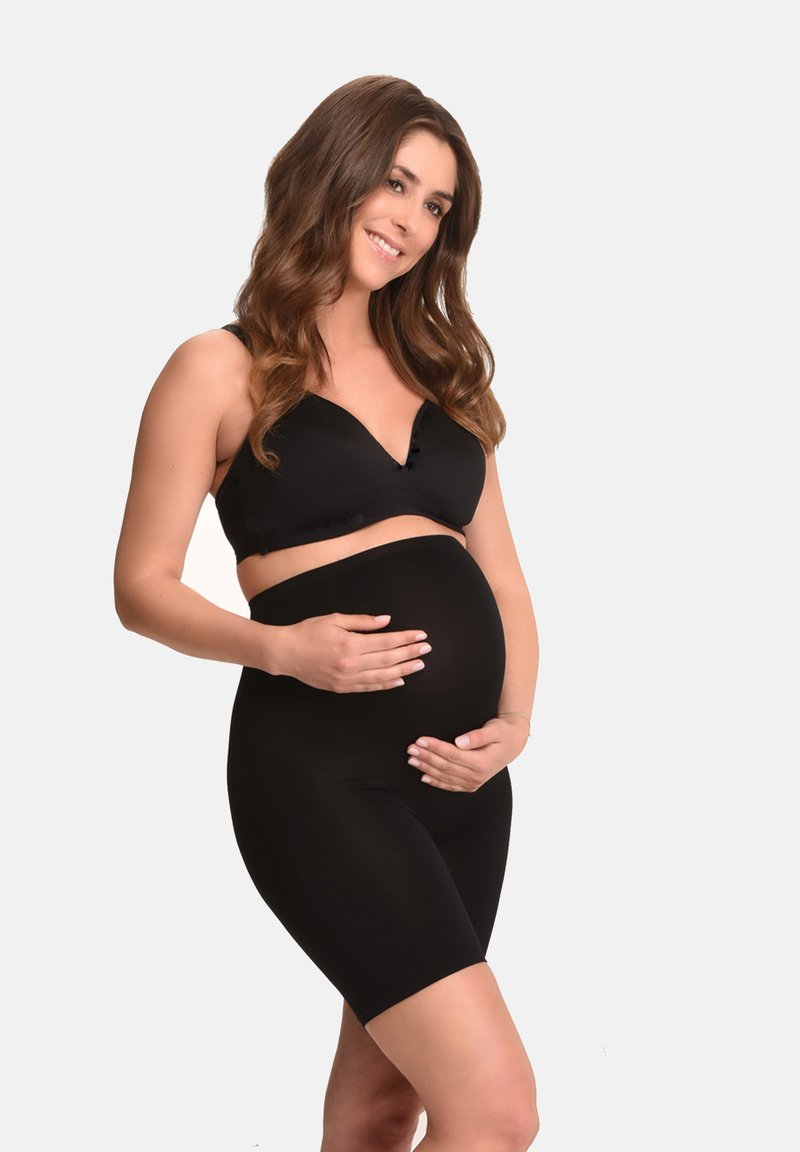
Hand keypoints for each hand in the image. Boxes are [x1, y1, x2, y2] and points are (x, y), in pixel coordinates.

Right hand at [271, 612, 431, 692]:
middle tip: (426, 649)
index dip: (405, 638)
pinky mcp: (341, 688)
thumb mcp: (335, 619)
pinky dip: (385, 684)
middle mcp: (351, 664)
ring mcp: (346, 679)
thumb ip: (362, 621)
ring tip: (419, 665)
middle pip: (388, 659)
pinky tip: (398, 681)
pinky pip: (368, 687)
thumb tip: (386, 621)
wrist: (285, 653)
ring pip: (382, 676)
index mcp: (350, 644)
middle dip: (410, 653)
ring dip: (403, 670)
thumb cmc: (308, 632)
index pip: (386, 642)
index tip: (420, 636)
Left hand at [406, 715, 528, 792]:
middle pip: (446, 766)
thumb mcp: (494, 730)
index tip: (420, 739)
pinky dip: (436, 782)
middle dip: (426, 757)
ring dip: (426, 768)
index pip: (453, 755)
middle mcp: (477, 776)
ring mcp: (474, 783)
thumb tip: (460, 742)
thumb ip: (477, 736)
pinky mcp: (471, 785)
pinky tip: (423, 777)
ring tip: (412, 759)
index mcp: (482, 763)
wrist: (512, 745)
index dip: (435, 747)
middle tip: (410, 748)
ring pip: (445, 777)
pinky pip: (450, 785)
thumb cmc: (502, 733)